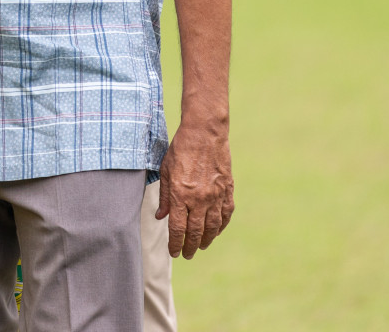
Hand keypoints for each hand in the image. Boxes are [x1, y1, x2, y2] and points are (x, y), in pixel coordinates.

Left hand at [155, 122, 233, 258]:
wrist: (204, 134)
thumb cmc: (180, 150)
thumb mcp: (165, 171)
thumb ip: (164, 196)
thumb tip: (160, 217)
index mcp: (180, 195)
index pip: (177, 228)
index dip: (175, 244)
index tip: (174, 252)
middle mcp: (199, 199)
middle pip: (195, 232)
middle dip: (190, 246)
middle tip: (187, 254)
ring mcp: (215, 196)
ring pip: (212, 227)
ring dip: (207, 240)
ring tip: (201, 246)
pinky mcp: (228, 190)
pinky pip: (226, 215)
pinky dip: (221, 226)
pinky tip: (216, 231)